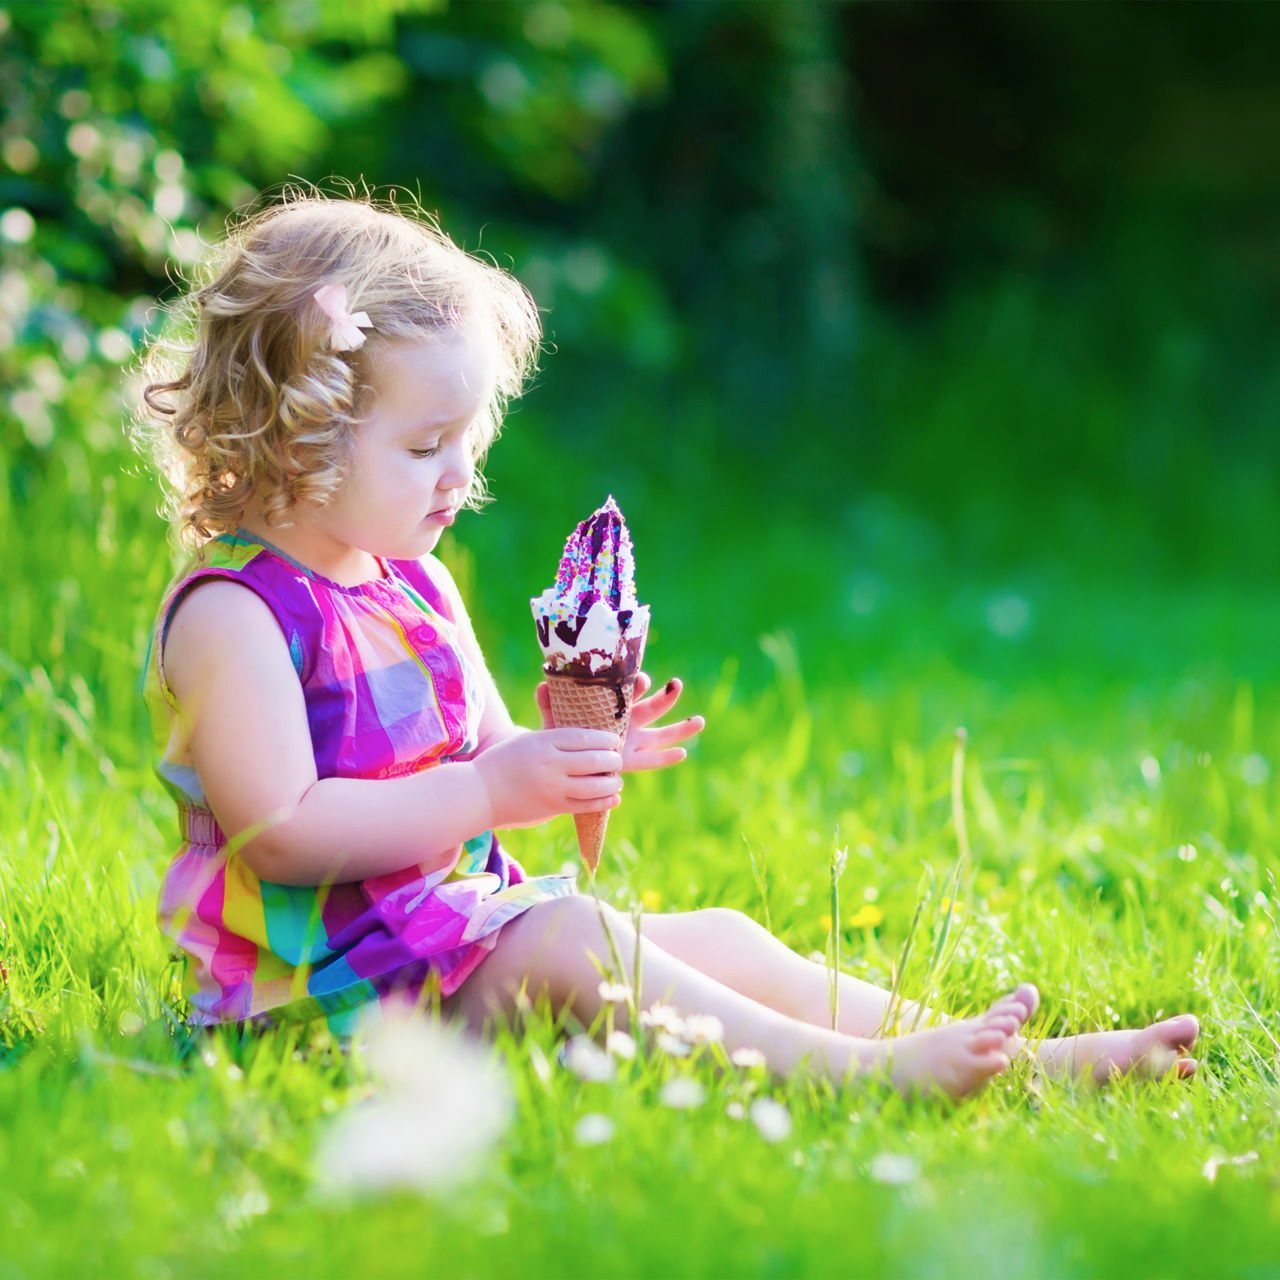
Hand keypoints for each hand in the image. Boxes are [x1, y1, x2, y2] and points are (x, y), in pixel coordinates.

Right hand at [473, 727, 622, 830]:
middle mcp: (551, 763)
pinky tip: (614, 797)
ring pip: (595, 785)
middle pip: (595, 760)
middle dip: (613, 759)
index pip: (585, 737)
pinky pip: (586, 805)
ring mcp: (553, 788)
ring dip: (612, 782)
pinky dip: (605, 801)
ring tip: (616, 779)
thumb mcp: (528, 740)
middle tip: (617, 758)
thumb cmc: (505, 762)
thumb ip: (556, 738)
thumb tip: (591, 740)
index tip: (614, 740)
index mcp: (544, 741)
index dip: (606, 739)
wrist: (480, 793)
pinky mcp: (553, 807)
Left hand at [535, 673, 703, 773]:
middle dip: (665, 697)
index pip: (629, 691)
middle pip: (651, 708)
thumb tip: (543, 685)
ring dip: (681, 727)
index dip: (636, 685)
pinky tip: (682, 754)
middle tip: (676, 685)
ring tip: (699, 722)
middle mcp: (627, 720)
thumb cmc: (562, 728)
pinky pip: (651, 760)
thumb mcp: (554, 716)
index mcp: (613, 705)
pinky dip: (666, 758)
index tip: (642, 679)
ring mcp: (632, 740)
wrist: (561, 754)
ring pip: (661, 733)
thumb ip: (548, 703)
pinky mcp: (630, 759)